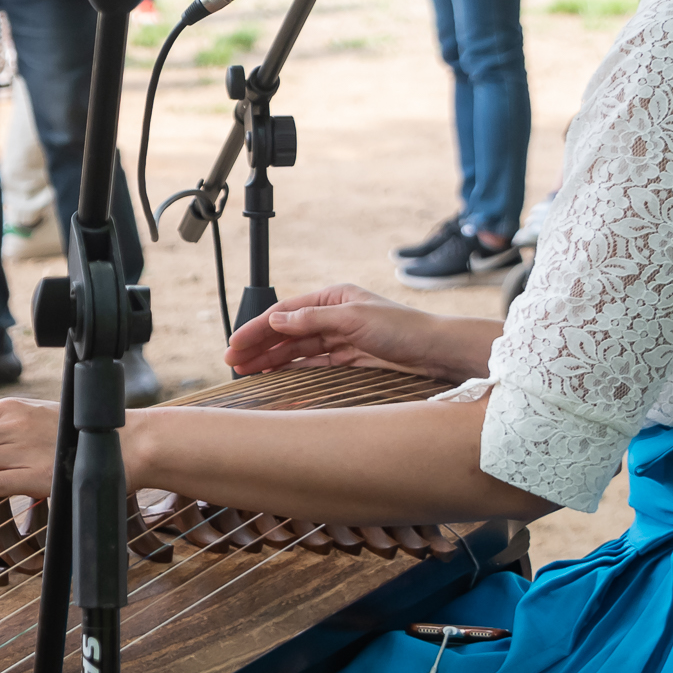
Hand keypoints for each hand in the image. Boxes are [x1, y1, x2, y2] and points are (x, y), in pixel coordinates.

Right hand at [223, 284, 489, 381]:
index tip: (235, 344)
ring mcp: (342, 337)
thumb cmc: (405, 330)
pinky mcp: (351, 358)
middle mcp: (335, 315)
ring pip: (297, 348)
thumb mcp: (354, 319)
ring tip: (247, 371)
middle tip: (232, 362)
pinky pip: (313, 362)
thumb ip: (312, 320)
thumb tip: (276, 320)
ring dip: (271, 358)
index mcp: (333, 298)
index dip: (257, 328)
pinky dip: (293, 368)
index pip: (285, 312)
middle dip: (258, 345)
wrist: (440, 352)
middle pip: (287, 331)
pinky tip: (276, 374)